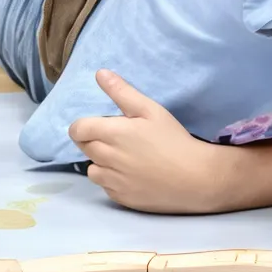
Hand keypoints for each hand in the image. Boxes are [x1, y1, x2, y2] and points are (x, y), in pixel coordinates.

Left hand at [67, 69, 238, 214]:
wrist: (194, 177)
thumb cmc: (173, 139)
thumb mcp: (151, 110)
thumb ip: (123, 92)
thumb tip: (100, 73)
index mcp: (111, 134)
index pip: (77, 129)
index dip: (84, 125)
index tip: (100, 125)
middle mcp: (105, 158)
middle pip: (84, 147)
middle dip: (96, 141)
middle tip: (123, 139)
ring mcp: (111, 181)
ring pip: (93, 169)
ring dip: (103, 162)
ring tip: (127, 159)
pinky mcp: (118, 197)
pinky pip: (106, 186)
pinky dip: (114, 179)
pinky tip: (135, 175)